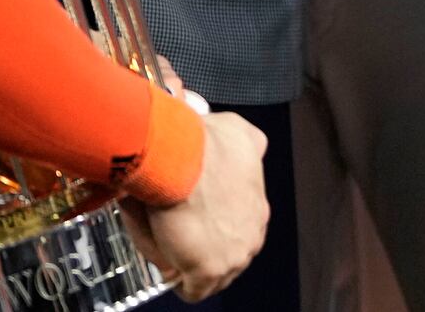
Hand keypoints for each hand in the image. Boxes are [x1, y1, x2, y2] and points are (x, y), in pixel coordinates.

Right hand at [126, 109, 269, 301]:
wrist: (182, 155)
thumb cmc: (202, 143)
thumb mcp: (241, 134)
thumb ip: (249, 144)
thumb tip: (251, 147)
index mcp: (257, 207)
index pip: (240, 230)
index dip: (215, 231)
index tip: (195, 225)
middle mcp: (253, 234)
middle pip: (229, 256)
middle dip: (205, 249)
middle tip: (179, 239)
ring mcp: (234, 255)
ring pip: (214, 275)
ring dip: (191, 264)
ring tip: (170, 249)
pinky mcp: (209, 271)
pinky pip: (194, 291)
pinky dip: (178, 281)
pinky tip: (166, 265)